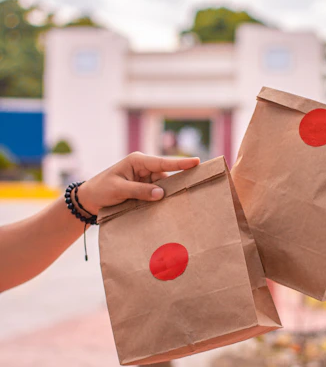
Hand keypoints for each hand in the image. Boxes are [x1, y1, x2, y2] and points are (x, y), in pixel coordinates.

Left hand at [78, 152, 199, 214]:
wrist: (89, 199)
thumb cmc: (101, 190)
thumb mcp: (119, 190)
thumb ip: (140, 191)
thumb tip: (161, 193)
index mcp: (137, 161)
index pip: (162, 162)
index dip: (180, 163)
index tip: (196, 161)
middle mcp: (143, 167)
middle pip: (166, 174)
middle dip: (177, 182)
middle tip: (195, 186)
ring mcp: (144, 178)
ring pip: (163, 185)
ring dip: (168, 193)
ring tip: (180, 201)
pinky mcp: (144, 188)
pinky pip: (157, 192)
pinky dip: (161, 199)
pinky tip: (168, 206)